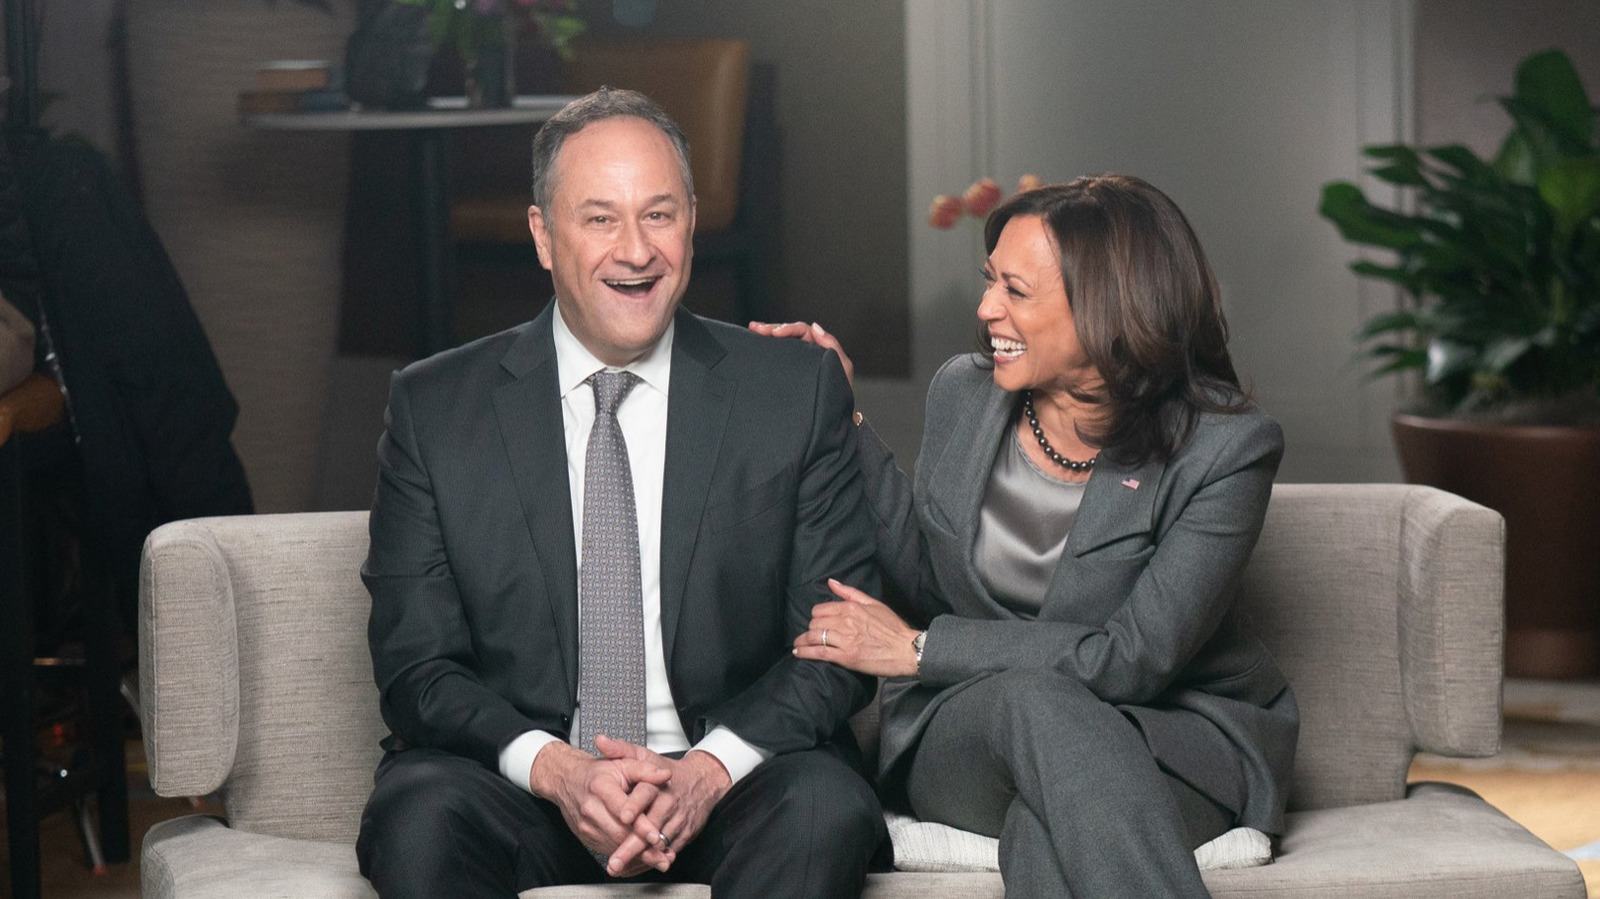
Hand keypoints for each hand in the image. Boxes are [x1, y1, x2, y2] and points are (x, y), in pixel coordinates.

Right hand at [528, 740, 674, 875]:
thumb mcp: (623, 763)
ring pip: (614, 845)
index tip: (655, 836)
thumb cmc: (599, 773)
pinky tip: (642, 858)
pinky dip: (626, 856)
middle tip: (663, 856)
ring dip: (636, 856)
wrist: (569, 781)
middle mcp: (591, 808)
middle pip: (619, 833)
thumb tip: (666, 775)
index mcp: (601, 787)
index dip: (640, 824)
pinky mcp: (586, 837)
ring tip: (658, 860)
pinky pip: (608, 849)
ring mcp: (587, 826)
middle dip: (642, 847)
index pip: (623, 810)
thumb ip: (646, 770)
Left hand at [595, 736, 732, 871]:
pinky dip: (654, 860)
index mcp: (659, 783)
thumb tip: (600, 741)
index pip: (646, 794)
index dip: (635, 805)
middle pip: (651, 825)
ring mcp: (679, 820)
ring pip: (660, 842)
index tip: (624, 816)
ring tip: (623, 867)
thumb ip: (621, 750)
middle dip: (633, 843)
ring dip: (642, 856)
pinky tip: (638, 867)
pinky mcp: (685, 834)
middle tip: (616, 857)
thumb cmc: (667, 770)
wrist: (702, 781)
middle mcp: (671, 803)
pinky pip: (669, 850)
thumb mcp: (644, 755)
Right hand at [747, 321, 854, 387]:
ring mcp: (795, 363)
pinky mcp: (786, 374)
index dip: (788, 328)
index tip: (775, 333)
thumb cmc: (839, 394)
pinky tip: (753, 344)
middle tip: (756, 328)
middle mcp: (805, 352)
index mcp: (817, 348)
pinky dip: (764, 349)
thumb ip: (832, 345)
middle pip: (787, 334)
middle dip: (771, 328)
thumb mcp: (842, 367)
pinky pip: (775, 358)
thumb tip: (815, 326)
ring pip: (779, 344)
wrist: (831, 416)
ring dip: (765, 335)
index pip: (801, 331)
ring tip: (752, 330)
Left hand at [793, 578, 921, 676]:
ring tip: (799, 645)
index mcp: (851, 608)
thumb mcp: (874, 604)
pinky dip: (806, 653)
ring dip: (803, 641)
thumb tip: (831, 582)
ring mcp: (845, 640)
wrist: (907, 650)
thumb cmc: (893, 628)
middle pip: (815, 623)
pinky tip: (798, 653)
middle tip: (812, 635)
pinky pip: (819, 653)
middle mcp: (846, 622)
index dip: (817, 617)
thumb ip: (850, 592)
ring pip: (814, 637)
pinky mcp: (846, 657)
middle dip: (811, 629)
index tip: (818, 623)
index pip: (820, 610)